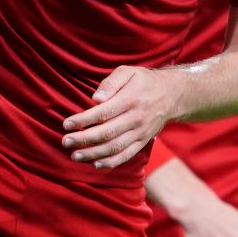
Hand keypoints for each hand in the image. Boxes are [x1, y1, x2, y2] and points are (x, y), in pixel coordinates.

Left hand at [61, 66, 181, 169]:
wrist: (172, 94)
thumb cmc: (143, 81)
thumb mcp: (127, 72)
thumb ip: (110, 83)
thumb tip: (95, 99)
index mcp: (131, 99)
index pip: (103, 113)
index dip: (83, 120)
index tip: (67, 124)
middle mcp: (137, 118)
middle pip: (107, 132)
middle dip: (84, 139)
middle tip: (65, 141)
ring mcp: (141, 132)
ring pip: (115, 147)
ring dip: (93, 153)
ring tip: (75, 155)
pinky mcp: (144, 141)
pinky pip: (127, 155)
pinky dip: (111, 162)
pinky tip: (95, 164)